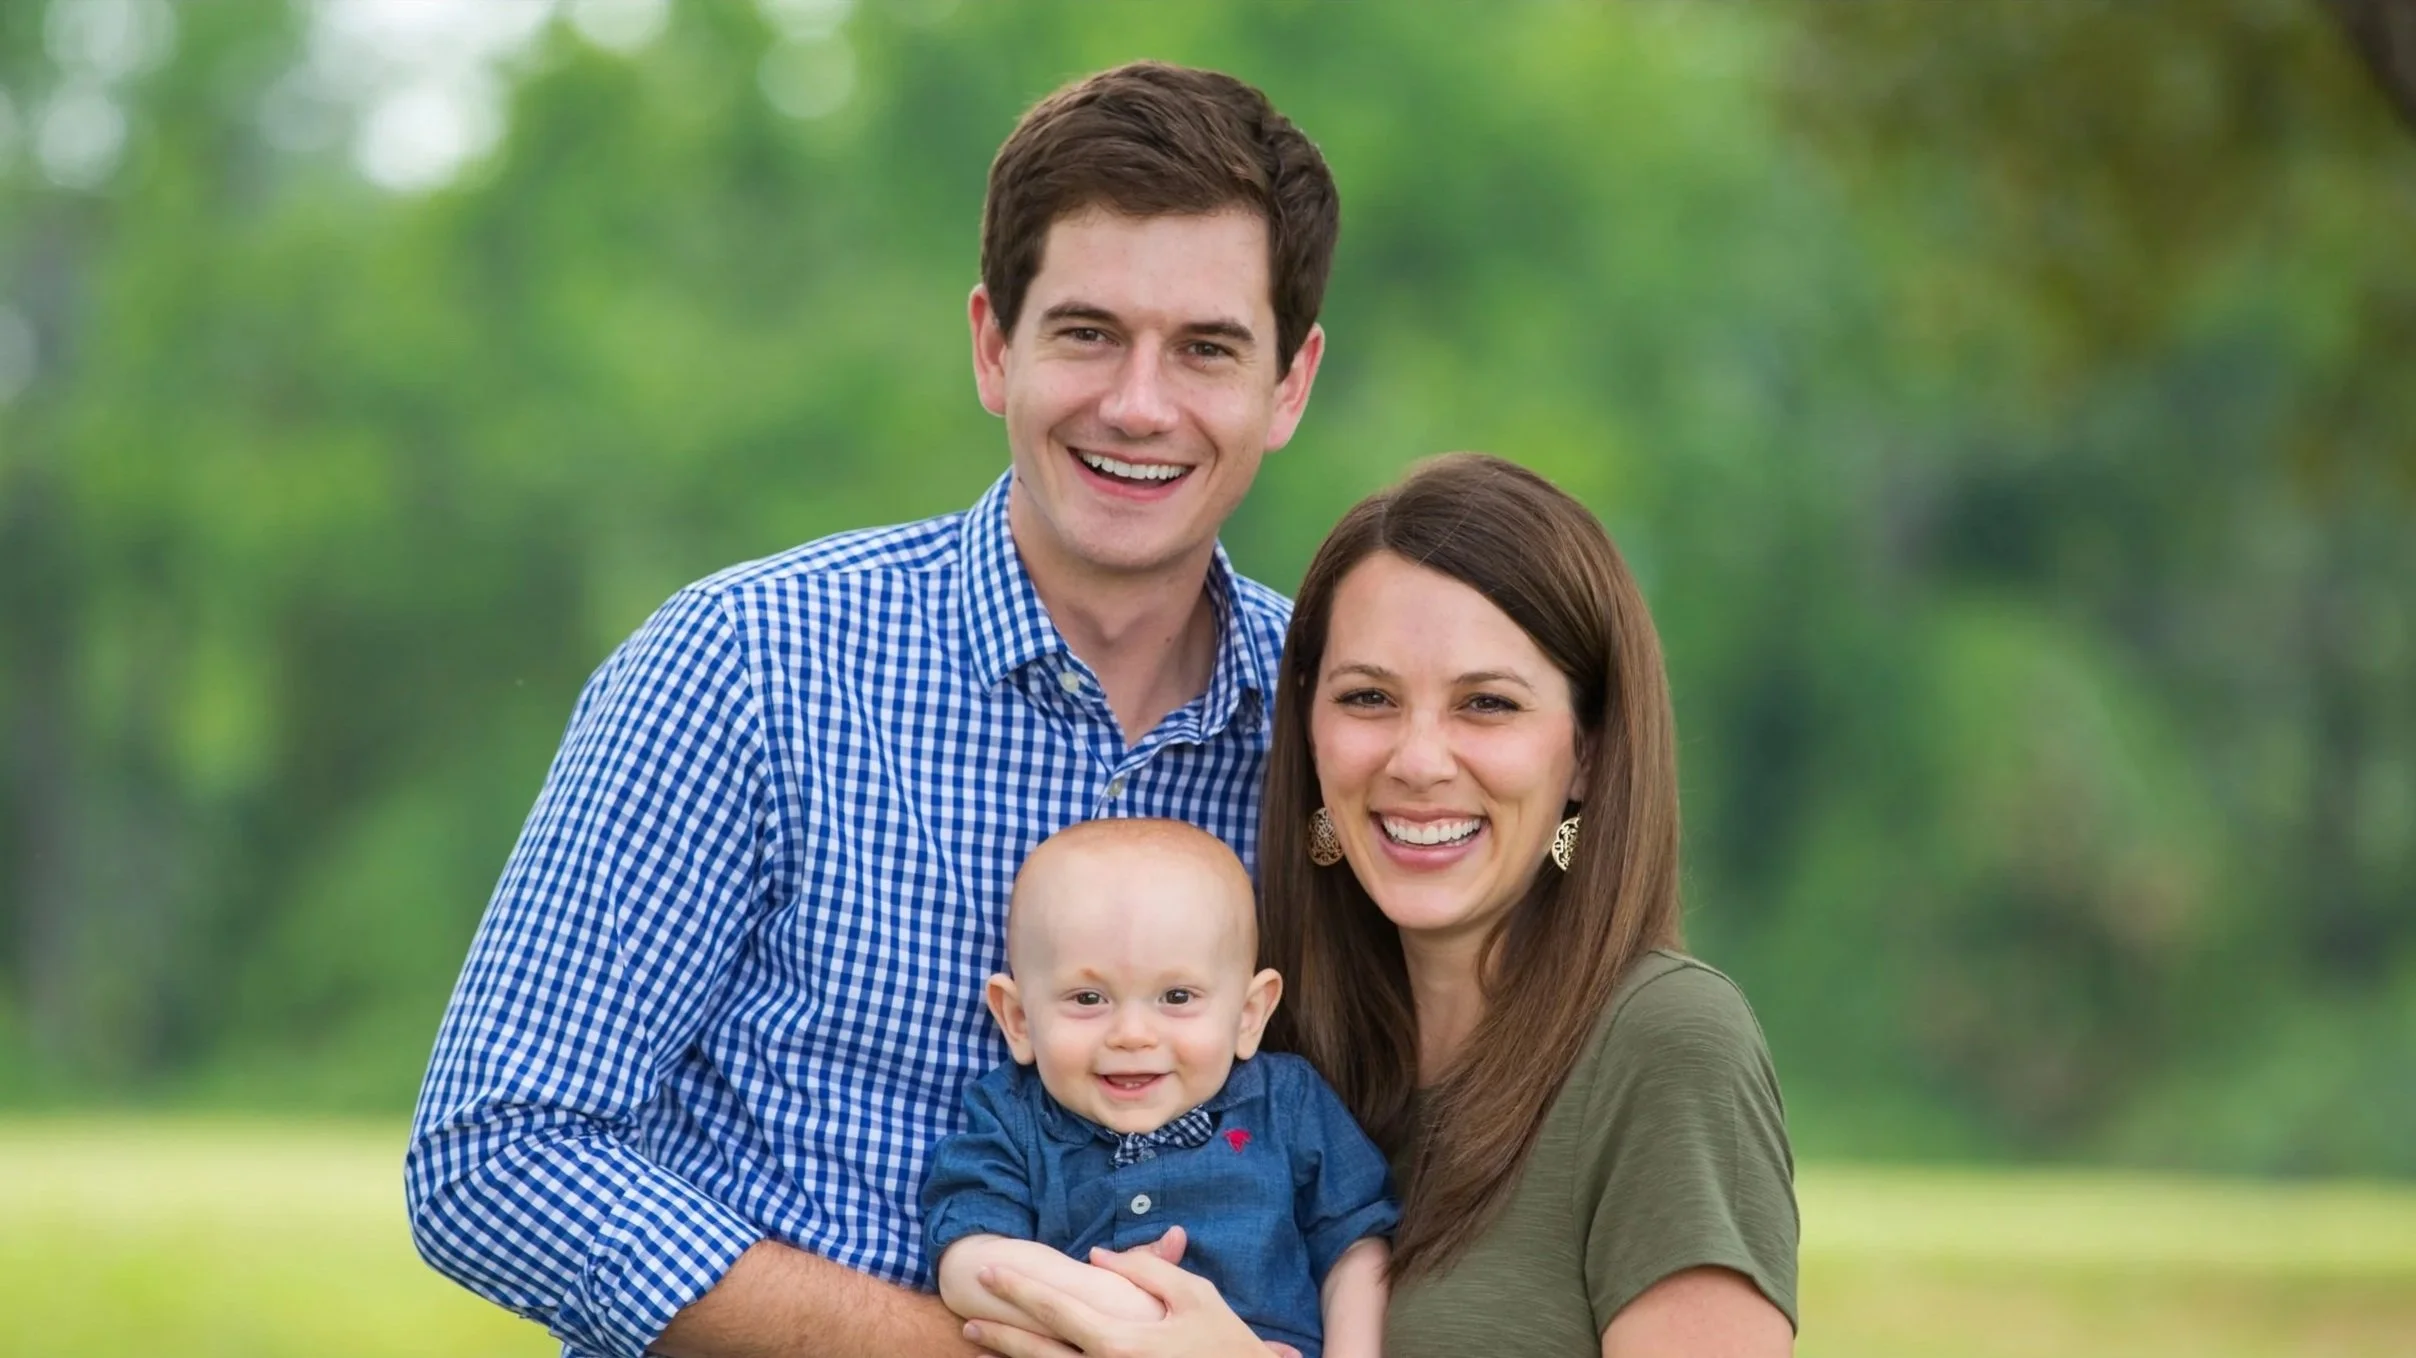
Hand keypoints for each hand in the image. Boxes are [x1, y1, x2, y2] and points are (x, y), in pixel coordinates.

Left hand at [961, 1227, 1268, 1357]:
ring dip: (1011, 1356)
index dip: (1019, 1289)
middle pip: (1038, 1350)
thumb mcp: (1195, 1295)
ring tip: (978, 1340)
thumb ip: (1146, 1269)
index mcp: (1120, 1342)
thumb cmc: (1226, 1344)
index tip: (990, 1271)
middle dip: (1000, 1331)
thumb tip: (1098, 1257)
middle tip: (966, 1315)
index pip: (1056, 1309)